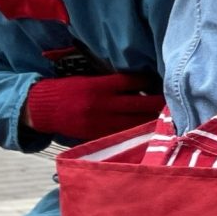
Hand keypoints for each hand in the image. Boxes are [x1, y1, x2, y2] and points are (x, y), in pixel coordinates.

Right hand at [25, 72, 161, 142]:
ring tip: (167, 118)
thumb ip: (111, 83)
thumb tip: (141, 84)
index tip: (161, 81)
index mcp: (99, 86)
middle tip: (174, 102)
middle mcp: (101, 104)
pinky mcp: (96, 135)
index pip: (133, 81)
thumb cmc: (67, 91)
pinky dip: (135, 132)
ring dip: (151, 120)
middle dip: (158, 103)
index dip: (149, 81)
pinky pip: (122, 134)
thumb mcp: (87, 80)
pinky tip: (147, 131)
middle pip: (139, 103)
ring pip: (134, 122)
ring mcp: (99, 122)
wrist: (42, 109)